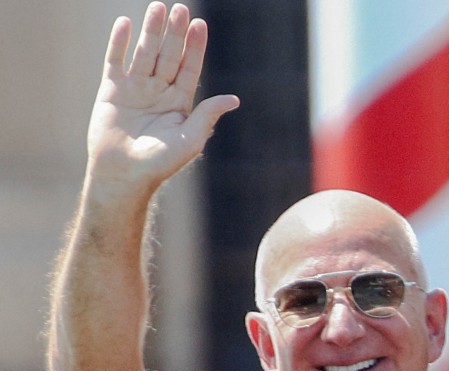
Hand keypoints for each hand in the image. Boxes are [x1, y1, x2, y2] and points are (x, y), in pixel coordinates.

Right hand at [87, 2, 238, 189]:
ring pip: (145, 53)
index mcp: (180, 103)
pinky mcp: (112, 90)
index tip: (199, 25)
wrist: (124, 174)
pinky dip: (120, 42)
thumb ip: (207, 115)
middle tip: (180, 8)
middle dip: (174, 33)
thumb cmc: (161, 162)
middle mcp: (159, 91)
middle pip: (168, 55)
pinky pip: (116, 61)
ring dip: (151, 30)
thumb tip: (234, 99)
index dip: (195, 47)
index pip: (189, 68)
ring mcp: (135, 88)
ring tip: (157, 7)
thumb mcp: (190, 138)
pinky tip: (126, 23)